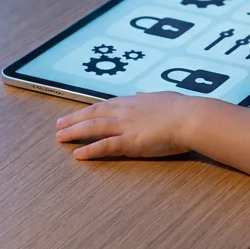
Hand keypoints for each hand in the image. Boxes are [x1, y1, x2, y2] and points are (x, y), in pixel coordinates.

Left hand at [55, 91, 197, 159]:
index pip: (103, 105)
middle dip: (73, 120)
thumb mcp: (162, 98)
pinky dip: (89, 150)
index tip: (75, 114)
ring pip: (93, 128)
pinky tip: (77, 154)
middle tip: (58, 126)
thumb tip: (142, 94)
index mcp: (132, 101)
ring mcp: (125, 126)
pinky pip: (105, 146)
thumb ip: (149, 98)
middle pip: (92, 115)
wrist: (191, 117)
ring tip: (60, 138)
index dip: (87, 111)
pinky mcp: (130, 142)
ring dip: (74, 133)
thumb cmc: (183, 108)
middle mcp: (124, 111)